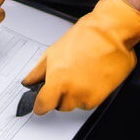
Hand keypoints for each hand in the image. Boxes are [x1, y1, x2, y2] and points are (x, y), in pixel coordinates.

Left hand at [22, 0, 139, 113]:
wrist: (111, 33)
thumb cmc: (85, 37)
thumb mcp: (54, 51)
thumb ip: (38, 71)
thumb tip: (28, 81)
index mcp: (57, 81)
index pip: (42, 106)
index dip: (40, 104)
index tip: (40, 103)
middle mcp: (72, 92)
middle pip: (59, 106)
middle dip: (59, 96)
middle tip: (65, 77)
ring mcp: (87, 96)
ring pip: (75, 105)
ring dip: (74, 95)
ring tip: (80, 74)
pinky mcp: (101, 97)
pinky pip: (89, 103)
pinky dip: (88, 94)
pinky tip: (90, 77)